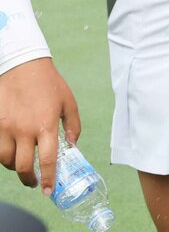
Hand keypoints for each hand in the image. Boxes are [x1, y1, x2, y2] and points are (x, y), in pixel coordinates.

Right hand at [0, 58, 80, 194]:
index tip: (49, 190)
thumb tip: (73, 146)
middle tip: (35, 182)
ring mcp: (6, 128)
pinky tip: (10, 153)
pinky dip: (2, 156)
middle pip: (23, 166)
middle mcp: (24, 130)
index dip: (48, 178)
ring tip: (23, 166)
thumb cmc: (49, 83)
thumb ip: (73, 126)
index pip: (47, 160)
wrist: (22, 66)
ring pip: (6, 161)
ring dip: (15, 168)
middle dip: (30, 179)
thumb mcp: (68, 103)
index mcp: (46, 125)